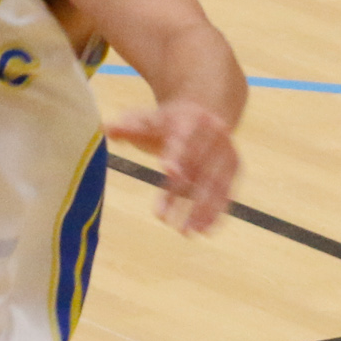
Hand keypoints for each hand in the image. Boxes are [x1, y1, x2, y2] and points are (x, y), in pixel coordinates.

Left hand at [107, 101, 236, 234]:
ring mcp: (227, 151)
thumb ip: (129, 126)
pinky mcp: (234, 166)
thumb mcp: (148, 119)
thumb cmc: (168, 121)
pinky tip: (205, 231)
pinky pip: (227, 192)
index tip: (167, 171)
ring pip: (216, 183)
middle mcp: (214, 135)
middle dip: (182, 194)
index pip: (183, 139)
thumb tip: (106, 128)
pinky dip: (218, 211)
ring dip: (203, 209)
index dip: (176, 155)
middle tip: (163, 219)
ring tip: (185, 232)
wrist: (204, 108)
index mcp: (191, 119)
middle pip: (199, 166)